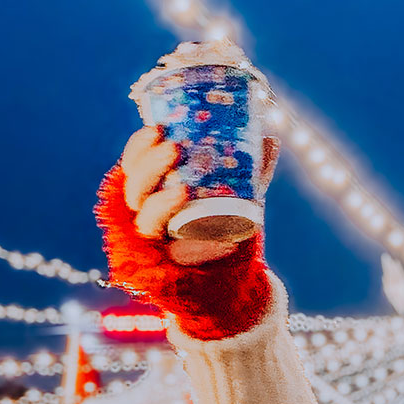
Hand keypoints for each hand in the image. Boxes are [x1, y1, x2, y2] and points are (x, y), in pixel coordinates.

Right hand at [121, 125, 278, 267]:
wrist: (233, 275)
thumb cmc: (228, 226)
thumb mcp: (238, 195)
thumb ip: (250, 172)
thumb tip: (269, 140)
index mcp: (154, 193)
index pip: (134, 166)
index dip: (139, 147)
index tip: (156, 128)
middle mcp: (147, 217)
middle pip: (135, 190)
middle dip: (149, 166)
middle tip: (173, 148)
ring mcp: (156, 245)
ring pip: (146, 222)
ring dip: (161, 203)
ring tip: (184, 190)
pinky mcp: (171, 270)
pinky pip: (179, 257)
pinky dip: (200, 248)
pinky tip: (223, 242)